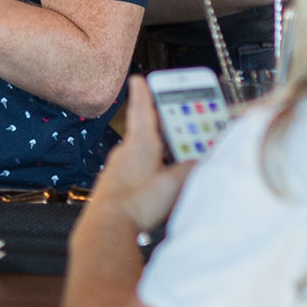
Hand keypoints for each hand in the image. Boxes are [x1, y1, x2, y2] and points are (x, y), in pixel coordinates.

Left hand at [90, 77, 195, 230]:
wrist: (107, 228)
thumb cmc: (136, 204)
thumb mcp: (174, 184)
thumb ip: (190, 169)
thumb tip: (199, 162)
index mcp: (140, 143)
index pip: (142, 109)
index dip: (144, 93)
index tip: (139, 79)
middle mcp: (126, 151)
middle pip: (148, 131)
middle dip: (167, 127)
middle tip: (182, 122)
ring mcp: (119, 168)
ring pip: (144, 152)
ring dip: (161, 151)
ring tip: (179, 158)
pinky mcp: (116, 185)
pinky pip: (136, 169)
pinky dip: (151, 168)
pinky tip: (160, 183)